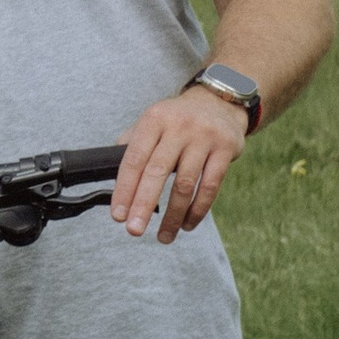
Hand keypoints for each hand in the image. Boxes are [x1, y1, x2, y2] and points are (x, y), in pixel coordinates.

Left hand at [114, 88, 247, 241]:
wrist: (219, 103)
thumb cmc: (177, 120)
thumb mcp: (152, 121)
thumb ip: (132, 144)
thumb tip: (113, 179)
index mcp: (154, 119)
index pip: (134, 158)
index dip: (124, 188)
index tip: (117, 215)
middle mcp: (178, 126)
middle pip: (157, 172)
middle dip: (143, 204)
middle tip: (134, 230)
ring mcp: (204, 137)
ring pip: (185, 184)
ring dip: (173, 215)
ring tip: (163, 236)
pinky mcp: (225, 149)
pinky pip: (210, 187)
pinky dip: (197, 210)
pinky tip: (187, 224)